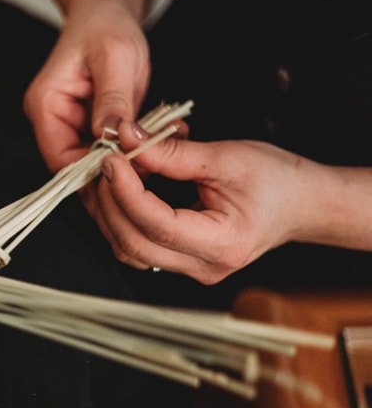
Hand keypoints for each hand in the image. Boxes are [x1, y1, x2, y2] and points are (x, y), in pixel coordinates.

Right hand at [24, 0, 148, 172]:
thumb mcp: (115, 58)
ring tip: (159, 145)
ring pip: (94, 160)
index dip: (92, 172)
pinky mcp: (87, 124)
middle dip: (114, 167)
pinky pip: (106, 147)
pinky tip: (156, 137)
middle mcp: (51, 119)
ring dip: (127, 158)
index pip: (60, 159)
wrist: (106, 12)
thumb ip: (112, 100)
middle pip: (76, 165)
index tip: (128, 170)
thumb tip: (110, 138)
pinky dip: (131, 146)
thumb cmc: (105, 25)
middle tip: (152, 162)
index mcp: (46, 105)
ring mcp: (68, 123)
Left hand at [92, 123, 331, 283]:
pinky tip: (120, 189)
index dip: (125, 191)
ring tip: (109, 174)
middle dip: (109, 202)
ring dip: (110, 211)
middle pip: (133, 244)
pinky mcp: (181, 261)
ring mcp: (191, 269)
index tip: (112, 158)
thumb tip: (127, 138)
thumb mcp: (227, 158)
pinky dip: (122, 218)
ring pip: (129, 250)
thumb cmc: (278, 180)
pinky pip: (138, 246)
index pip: (156, 225)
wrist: (303, 203)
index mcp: (222, 245)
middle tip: (103, 163)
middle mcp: (203, 267)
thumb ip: (173, 153)